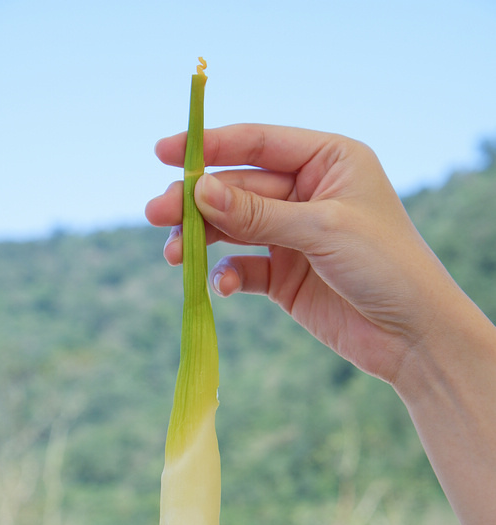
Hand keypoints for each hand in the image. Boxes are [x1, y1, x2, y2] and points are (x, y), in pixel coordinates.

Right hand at [146, 123, 463, 387]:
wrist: (413, 336)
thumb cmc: (384, 265)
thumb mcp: (321, 229)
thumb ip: (258, 212)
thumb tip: (198, 190)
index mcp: (328, 160)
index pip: (259, 144)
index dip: (211, 146)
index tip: (165, 152)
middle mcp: (308, 193)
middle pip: (239, 188)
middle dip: (198, 201)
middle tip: (156, 212)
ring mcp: (294, 236)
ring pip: (235, 227)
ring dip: (204, 238)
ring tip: (174, 252)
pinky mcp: (285, 276)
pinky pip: (245, 266)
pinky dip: (228, 274)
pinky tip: (221, 285)